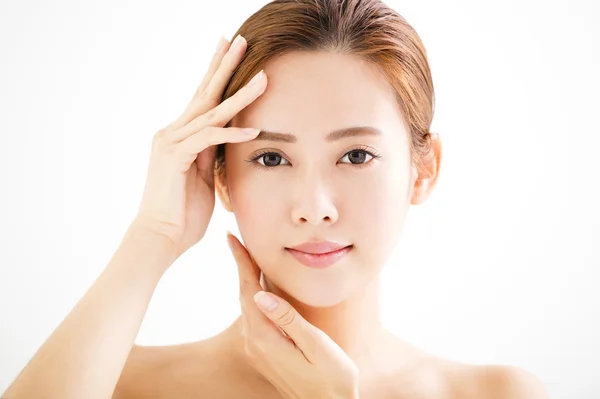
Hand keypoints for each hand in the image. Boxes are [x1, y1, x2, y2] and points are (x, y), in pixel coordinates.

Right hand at [135, 34, 266, 260]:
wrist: (160, 238)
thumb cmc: (182, 214)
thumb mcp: (203, 177)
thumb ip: (211, 154)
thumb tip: (226, 138)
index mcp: (181, 136)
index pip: (203, 99)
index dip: (217, 74)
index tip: (229, 50)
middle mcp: (173, 132)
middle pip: (204, 93)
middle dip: (223, 65)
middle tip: (238, 39)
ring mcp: (171, 143)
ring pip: (211, 113)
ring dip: (240, 96)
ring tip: (263, 79)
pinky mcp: (175, 158)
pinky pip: (208, 140)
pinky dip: (231, 134)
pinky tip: (254, 129)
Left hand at [227, 233, 359, 398]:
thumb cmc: (332, 378)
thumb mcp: (316, 347)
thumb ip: (288, 320)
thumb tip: (260, 294)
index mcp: (265, 337)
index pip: (248, 290)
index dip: (241, 262)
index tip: (231, 237)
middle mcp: (254, 343)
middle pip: (243, 295)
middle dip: (241, 265)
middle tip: (235, 239)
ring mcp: (257, 349)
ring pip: (247, 305)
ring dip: (246, 279)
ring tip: (245, 256)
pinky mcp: (265, 353)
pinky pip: (254, 316)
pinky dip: (253, 295)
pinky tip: (258, 288)